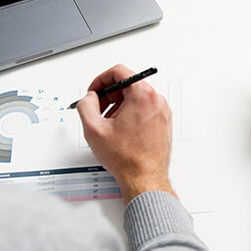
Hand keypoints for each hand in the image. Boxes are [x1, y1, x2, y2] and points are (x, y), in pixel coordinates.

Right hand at [76, 64, 174, 203]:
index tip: (94, 91)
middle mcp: (156, 100)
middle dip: (109, 95)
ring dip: (118, 106)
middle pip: (128, 84)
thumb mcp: (94, 129)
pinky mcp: (163, 122)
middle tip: (97, 109)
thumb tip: (89, 98)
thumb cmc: (127, 158)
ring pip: (136, 97)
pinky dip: (130, 114)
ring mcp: (162, 111)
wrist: (145, 178)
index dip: (100, 80)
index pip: (119, 72)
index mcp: (143, 95)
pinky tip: (120, 130)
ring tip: (108, 124)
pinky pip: (144, 109)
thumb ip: (86, 105)